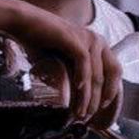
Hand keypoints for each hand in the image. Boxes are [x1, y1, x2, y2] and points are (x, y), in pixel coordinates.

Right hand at [11, 4, 122, 120]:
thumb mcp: (61, 60)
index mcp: (97, 45)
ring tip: (80, 112)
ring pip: (96, 74)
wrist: (23, 23)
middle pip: (112, 73)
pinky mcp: (74, 39)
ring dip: (89, 96)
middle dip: (101, 98)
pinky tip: (76, 90)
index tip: (101, 108)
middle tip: (89, 114)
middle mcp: (97, 40)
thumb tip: (68, 100)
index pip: (114, 71)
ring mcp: (87, 38)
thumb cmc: (39, 42)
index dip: (111, 91)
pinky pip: (83, 63)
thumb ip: (69, 74)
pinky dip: (82, 79)